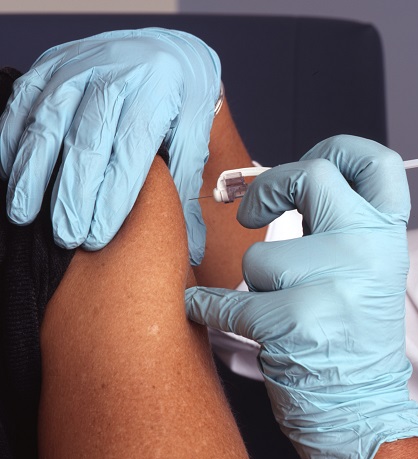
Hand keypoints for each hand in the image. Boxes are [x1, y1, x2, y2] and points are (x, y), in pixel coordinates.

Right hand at [0, 28, 220, 263]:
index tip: (96, 236)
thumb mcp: (197, 136)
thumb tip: (192, 246)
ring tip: (24, 213)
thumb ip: (187, 185)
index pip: (129, 153)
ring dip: (32, 172)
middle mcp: (114, 77)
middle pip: (86, 143)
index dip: (111, 198)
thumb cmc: (183, 100)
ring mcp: (78, 66)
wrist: (166, 50)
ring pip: (48, 123)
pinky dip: (12, 136)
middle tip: (66, 236)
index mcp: (155, 94)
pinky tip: (11, 171)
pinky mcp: (52, 63)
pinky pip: (24, 100)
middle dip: (72, 195)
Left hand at [186, 135, 417, 458]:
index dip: (338, 149)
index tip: (306, 161)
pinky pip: (231, 302)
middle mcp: (370, 248)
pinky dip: (209, 308)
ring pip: (259, 257)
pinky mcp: (300, 322)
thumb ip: (332, 225)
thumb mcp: (360, 268)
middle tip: (250, 213)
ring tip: (276, 309)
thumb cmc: (348, 332)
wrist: (360, 406)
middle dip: (266, 190)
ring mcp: (338, 283)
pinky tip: (205, 310)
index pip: (378, 163)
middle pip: (310, 177)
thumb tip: (277, 186)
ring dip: (253, 284)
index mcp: (386, 234)